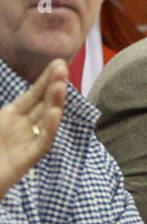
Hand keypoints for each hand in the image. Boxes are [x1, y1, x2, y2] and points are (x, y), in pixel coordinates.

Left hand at [0, 59, 67, 196]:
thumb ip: (5, 109)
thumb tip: (22, 93)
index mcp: (11, 116)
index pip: (32, 94)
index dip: (44, 79)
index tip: (57, 63)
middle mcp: (23, 127)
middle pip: (42, 104)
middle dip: (53, 86)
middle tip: (63, 68)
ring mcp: (27, 142)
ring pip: (46, 120)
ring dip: (54, 103)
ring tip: (60, 85)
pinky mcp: (27, 160)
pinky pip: (42, 142)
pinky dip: (49, 128)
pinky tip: (55, 113)